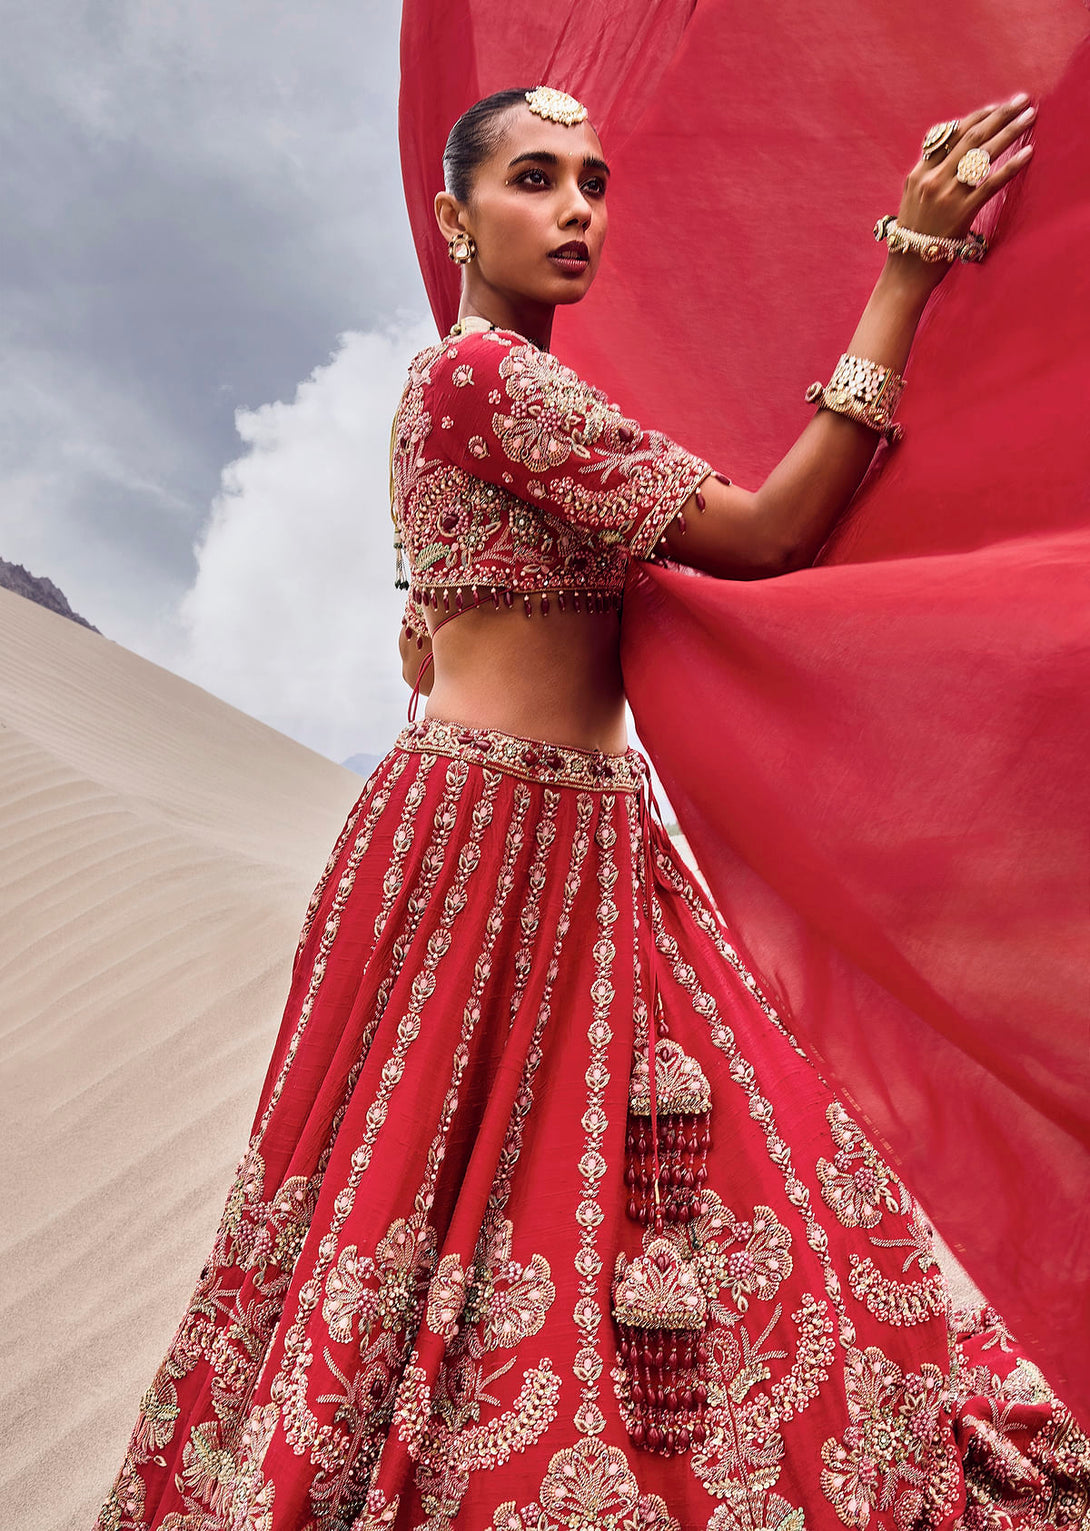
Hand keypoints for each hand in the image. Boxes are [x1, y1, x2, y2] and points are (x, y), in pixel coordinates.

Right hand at [891, 93, 1035, 281]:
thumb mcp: (913, 198)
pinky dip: (1011, 166)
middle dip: (998, 115)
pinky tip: (1028, 153)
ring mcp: (947, 196)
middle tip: (1020, 101)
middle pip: (970, 137)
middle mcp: (932, 179)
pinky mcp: (962, 213)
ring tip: (1029, 117)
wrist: (908, 268)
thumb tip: (952, 150)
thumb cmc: (915, 234)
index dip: (976, 117)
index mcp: (919, 173)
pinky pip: (991, 184)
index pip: (950, 134)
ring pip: (982, 154)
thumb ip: (930, 173)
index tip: (996, 108)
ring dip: (1010, 131)